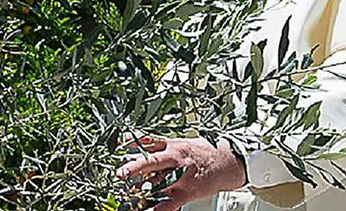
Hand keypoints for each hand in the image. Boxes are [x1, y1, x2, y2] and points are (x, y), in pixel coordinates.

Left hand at [119, 137, 246, 210]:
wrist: (227, 161)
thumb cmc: (201, 152)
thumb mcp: (179, 142)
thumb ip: (157, 145)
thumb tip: (132, 143)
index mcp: (173, 146)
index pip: (150, 143)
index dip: (133, 144)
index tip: (118, 147)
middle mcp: (176, 160)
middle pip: (153, 162)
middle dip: (136, 167)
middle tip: (121, 173)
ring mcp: (182, 177)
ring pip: (159, 184)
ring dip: (141, 190)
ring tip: (128, 194)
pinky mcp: (186, 193)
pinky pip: (168, 204)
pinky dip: (156, 209)